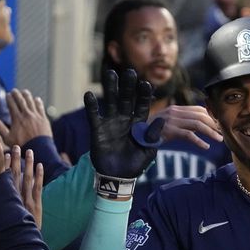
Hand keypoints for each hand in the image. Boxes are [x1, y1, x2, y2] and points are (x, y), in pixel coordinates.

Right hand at [0, 89, 52, 146]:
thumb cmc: (21, 144)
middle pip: (21, 101)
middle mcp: (26, 115)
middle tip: (14, 91)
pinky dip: (38, 102)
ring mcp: (36, 116)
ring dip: (27, 96)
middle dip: (17, 94)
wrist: (39, 148)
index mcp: (17, 119)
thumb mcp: (7, 137)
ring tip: (24, 92)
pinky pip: (40, 107)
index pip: (12, 104)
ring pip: (31, 102)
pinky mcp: (44, 118)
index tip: (8, 95)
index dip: (9, 98)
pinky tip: (36, 99)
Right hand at [5, 145, 43, 228]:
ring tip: (29, 151)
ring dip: (28, 164)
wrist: (22, 241)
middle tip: (15, 147)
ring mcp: (27, 200)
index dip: (4, 166)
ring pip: (27, 179)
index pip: (3, 179)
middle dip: (16, 160)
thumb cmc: (8, 231)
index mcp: (5, 200)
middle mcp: (15, 198)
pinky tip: (40, 166)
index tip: (4, 154)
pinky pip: (38, 188)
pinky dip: (39, 176)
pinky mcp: (36, 205)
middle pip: (15, 175)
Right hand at [85, 70, 162, 194]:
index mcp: (139, 124)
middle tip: (129, 71)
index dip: (143, 95)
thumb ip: (153, 136)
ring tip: (110, 73)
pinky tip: (88, 94)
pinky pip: (94, 115)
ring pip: (110, 102)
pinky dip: (91, 105)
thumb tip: (160, 121)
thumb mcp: (148, 151)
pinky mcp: (97, 130)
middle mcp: (125, 120)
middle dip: (127, 85)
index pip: (142, 105)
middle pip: (126, 99)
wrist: (117, 177)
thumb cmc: (135, 164)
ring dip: (110, 88)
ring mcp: (110, 123)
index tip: (146, 83)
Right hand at [149, 104, 221, 148]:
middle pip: (201, 116)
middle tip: (222, 133)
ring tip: (219, 140)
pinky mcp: (169, 131)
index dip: (211, 117)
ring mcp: (172, 121)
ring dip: (211, 132)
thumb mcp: (170, 123)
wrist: (136, 136)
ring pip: (198, 124)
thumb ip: (183, 122)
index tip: (219, 125)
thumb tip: (202, 127)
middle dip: (214, 125)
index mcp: (176, 109)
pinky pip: (188, 135)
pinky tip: (205, 147)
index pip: (199, 109)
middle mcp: (175, 112)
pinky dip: (199, 141)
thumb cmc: (154, 132)